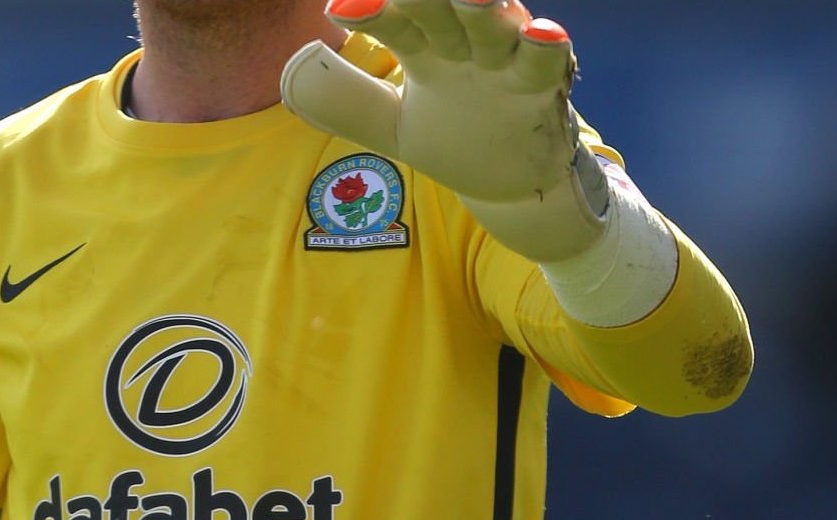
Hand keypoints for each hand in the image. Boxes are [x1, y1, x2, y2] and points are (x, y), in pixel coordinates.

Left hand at [282, 0, 610, 260]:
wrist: (510, 186)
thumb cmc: (454, 140)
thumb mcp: (395, 126)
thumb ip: (351, 103)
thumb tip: (292, 80)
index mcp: (426, 46)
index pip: (394, 19)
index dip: (370, 12)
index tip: (337, 9)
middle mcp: (463, 42)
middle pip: (439, 6)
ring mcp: (503, 60)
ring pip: (492, 22)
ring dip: (481, 5)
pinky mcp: (541, 87)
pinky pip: (544, 60)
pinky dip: (544, 44)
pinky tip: (539, 31)